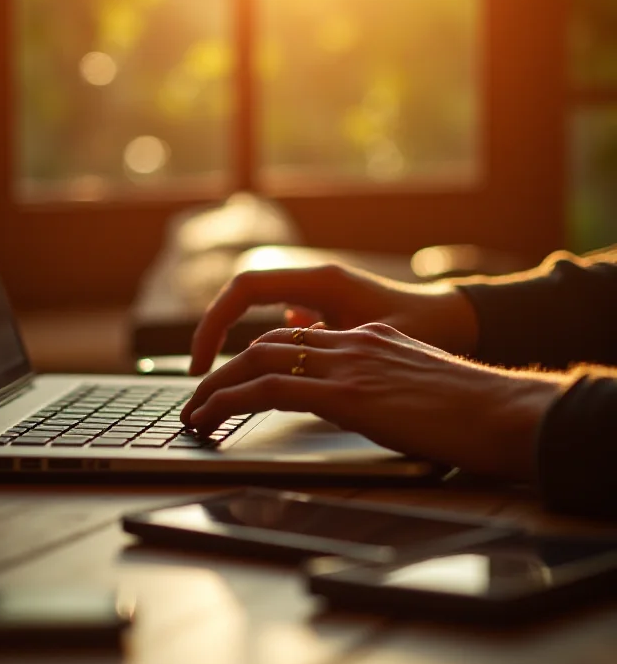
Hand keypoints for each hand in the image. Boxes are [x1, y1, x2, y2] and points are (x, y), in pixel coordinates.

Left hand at [181, 323, 569, 478]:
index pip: (292, 337)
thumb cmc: (466, 408)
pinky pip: (269, 389)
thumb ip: (375, 380)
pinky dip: (230, 401)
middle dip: (224, 371)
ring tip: (193, 414)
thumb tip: (349, 397)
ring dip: (216, 388)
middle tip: (199, 397)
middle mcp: (349, 341)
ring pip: (257, 363)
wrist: (501, 411)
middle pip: (265, 345)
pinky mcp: (346, 393)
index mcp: (365, 337)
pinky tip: (212, 418)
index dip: (254, 357)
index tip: (233, 379)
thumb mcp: (411, 383)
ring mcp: (346, 364)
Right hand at [188, 264, 478, 375]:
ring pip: (258, 311)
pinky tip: (263, 371)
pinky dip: (262, 343)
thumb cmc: (430, 328)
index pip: (245, 290)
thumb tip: (279, 343)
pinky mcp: (328, 310)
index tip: (203, 365)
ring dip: (235, 341)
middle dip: (213, 335)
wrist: (463, 320)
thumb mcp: (379, 341)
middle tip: (200, 379)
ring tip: (224, 382)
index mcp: (323, 282)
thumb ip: (333, 345)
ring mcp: (320, 295)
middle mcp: (316, 282)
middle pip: (241, 298)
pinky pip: (280, 322)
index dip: (214, 324)